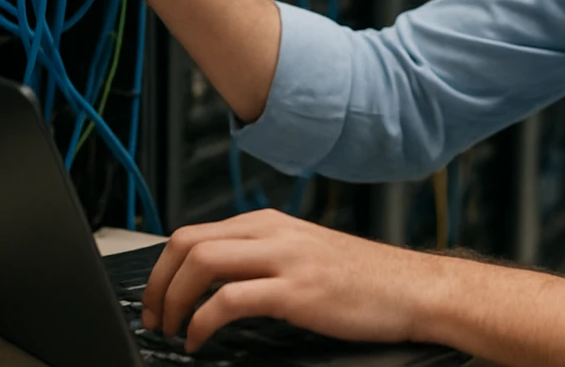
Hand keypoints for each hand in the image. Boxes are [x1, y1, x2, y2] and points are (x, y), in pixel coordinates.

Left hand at [141, 209, 440, 352]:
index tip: (154, 297)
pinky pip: (229, 300)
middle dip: (157, 283)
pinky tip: (200, 341)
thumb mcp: (304, 254)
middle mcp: (272, 233)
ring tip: (172, 330)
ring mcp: (284, 259)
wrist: (411, 288)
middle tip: (152, 316)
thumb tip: (216, 280)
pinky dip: (202, 322)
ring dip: (173, 301)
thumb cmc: (362, 280)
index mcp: (269, 223)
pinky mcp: (296, 291)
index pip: (194, 232)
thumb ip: (262, 257)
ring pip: (202, 263)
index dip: (162, 267)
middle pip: (188, 242)